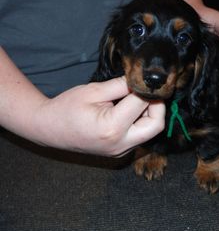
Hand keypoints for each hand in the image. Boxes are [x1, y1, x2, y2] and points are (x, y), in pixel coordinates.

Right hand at [32, 77, 165, 156]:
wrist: (49, 129)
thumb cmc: (67, 108)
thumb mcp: (93, 90)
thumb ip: (120, 85)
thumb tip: (141, 79)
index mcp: (112, 127)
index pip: (142, 104)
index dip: (146, 89)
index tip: (143, 79)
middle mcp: (120, 144)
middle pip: (156, 125)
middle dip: (157, 106)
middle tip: (147, 92)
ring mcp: (120, 151)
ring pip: (150, 132)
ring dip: (150, 114)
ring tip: (136, 98)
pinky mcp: (120, 152)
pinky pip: (139, 136)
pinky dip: (141, 121)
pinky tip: (129, 110)